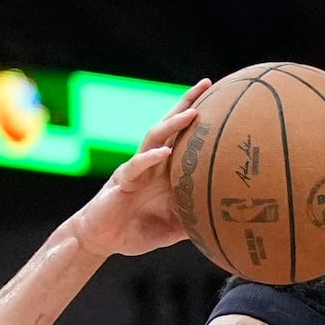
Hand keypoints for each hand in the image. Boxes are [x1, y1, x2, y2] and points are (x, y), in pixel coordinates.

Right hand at [70, 80, 209, 257]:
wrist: (101, 241)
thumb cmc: (136, 231)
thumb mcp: (172, 228)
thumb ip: (193, 220)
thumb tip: (223, 223)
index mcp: (164, 171)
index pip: (184, 137)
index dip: (198, 118)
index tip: (223, 100)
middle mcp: (151, 163)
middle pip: (170, 126)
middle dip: (187, 104)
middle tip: (207, 84)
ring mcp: (136, 169)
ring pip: (154, 138)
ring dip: (173, 124)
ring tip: (192, 113)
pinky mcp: (122, 181)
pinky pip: (136, 166)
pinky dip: (150, 158)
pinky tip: (163, 152)